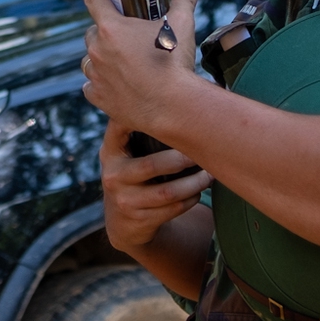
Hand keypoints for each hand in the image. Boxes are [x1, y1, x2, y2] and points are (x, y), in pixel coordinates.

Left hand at [77, 0, 201, 134]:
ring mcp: (96, 75)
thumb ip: (183, 1)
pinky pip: (92, 86)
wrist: (173, 106)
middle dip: (106, 33)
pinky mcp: (99, 97)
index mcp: (112, 28)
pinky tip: (118, 85)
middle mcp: (98, 50)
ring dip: (102, 59)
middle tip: (127, 39)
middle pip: (94, 33)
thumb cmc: (174, 65)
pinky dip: (101, 84)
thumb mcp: (182, 26)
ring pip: (91, 60)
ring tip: (125, 63)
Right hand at [100, 117, 211, 254]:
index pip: (120, 128)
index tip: (168, 112)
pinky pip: (172, 209)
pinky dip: (190, 199)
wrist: (123, 222)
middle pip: (152, 165)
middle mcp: (112, 176)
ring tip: (209, 175)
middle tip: (203, 152)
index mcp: (109, 152)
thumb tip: (177, 98)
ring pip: (167, 192)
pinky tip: (199, 191)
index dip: (139, 119)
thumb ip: (138, 130)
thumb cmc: (134, 175)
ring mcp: (125, 200)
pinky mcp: (139, 220)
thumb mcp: (125, 155)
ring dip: (194, 183)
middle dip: (182, 159)